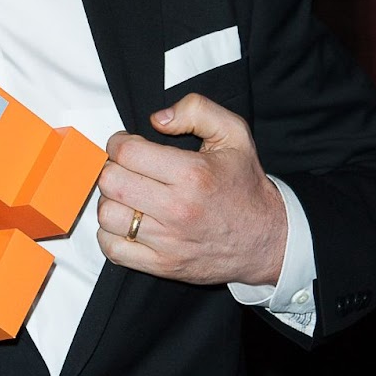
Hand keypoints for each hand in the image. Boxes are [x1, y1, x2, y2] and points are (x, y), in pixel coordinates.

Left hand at [96, 94, 286, 286]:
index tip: (125, 145)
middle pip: (111, 182)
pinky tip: (128, 223)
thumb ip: (197, 110)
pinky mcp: (162, 265)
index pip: (127, 153)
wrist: (268, 239)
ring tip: (128, 196)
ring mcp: (168, 241)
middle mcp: (178, 208)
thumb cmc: (245, 186)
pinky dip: (110, 235)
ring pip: (107, 215)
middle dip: (112, 168)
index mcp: (193, 173)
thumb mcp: (234, 134)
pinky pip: (113, 249)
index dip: (118, 143)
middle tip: (125, 168)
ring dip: (110, 201)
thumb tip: (157, 120)